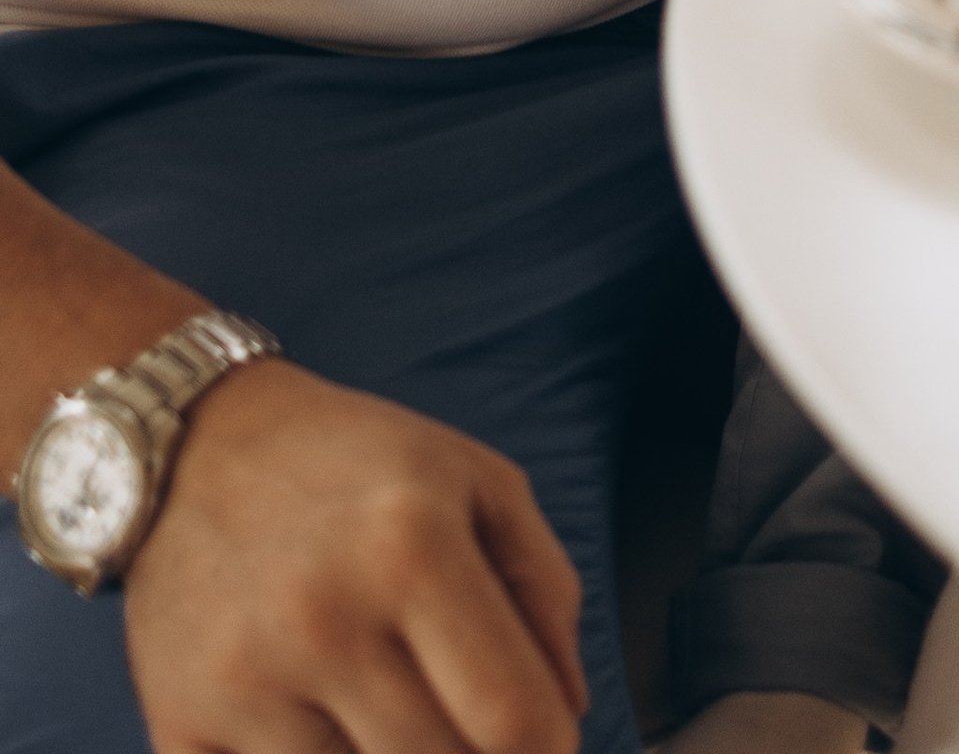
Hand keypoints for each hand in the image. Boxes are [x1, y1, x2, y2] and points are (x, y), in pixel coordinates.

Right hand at [124, 358, 584, 753]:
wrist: (190, 446)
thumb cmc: (349, 463)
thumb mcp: (475, 479)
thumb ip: (544, 589)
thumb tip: (568, 708)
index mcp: (411, 548)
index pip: (512, 717)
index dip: (551, 751)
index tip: (549, 745)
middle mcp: (323, 621)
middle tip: (471, 727)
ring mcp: (242, 685)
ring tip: (395, 713)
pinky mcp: (177, 729)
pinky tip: (324, 727)